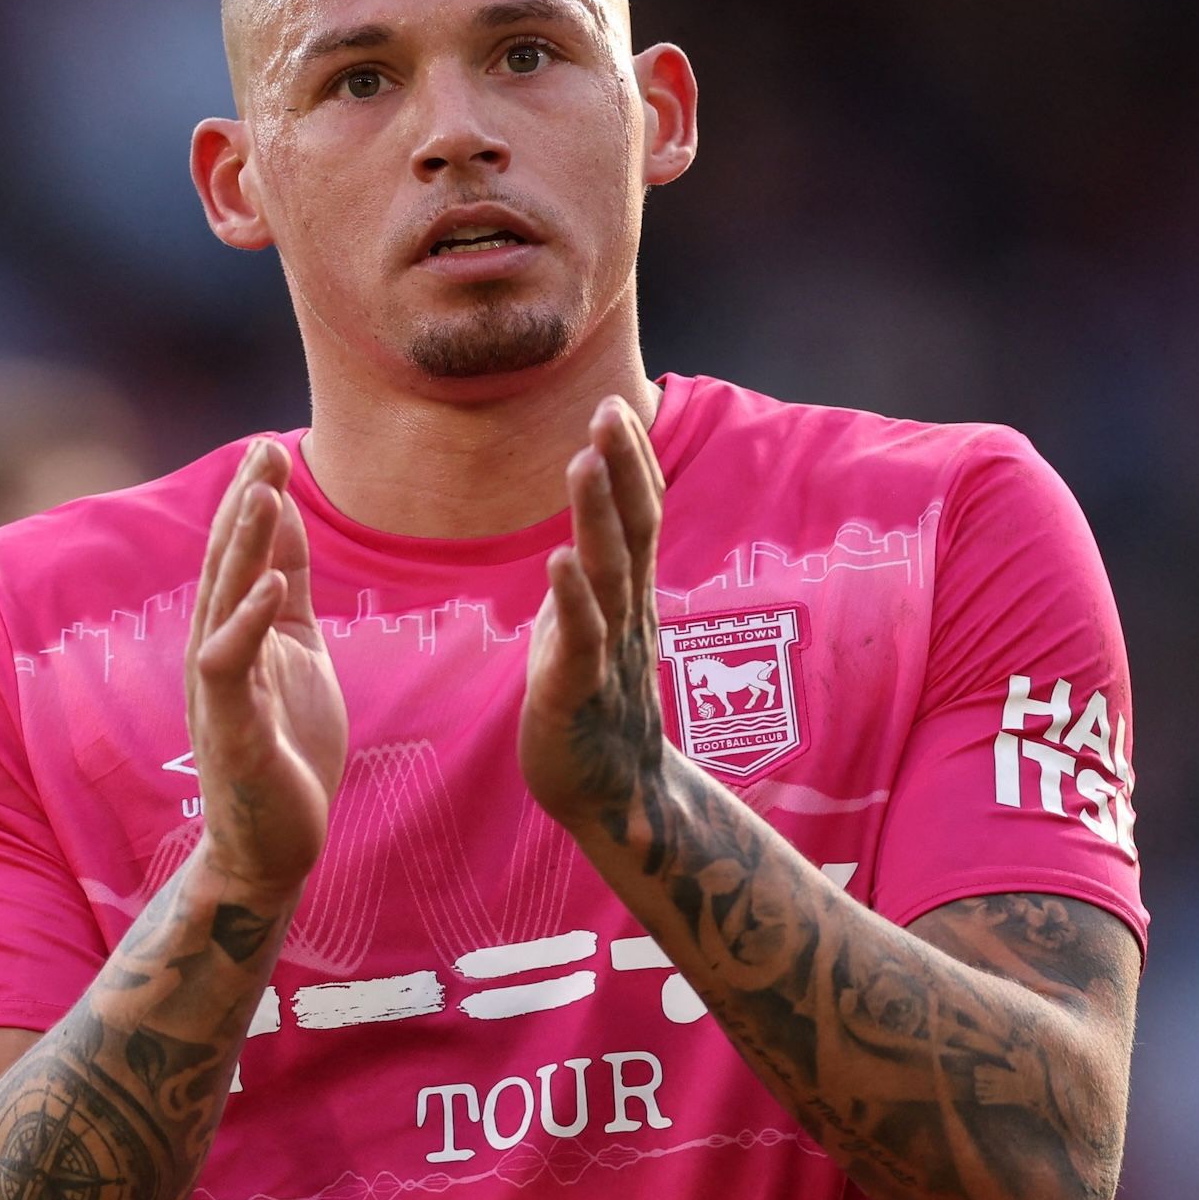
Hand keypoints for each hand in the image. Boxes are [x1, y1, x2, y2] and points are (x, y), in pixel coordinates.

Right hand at [185, 439, 346, 895]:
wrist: (274, 847)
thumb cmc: (285, 751)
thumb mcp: (298, 654)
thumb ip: (289, 595)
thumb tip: (287, 528)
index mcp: (236, 633)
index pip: (240, 554)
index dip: (254, 499)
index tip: (273, 445)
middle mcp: (215, 652)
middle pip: (227, 566)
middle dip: (246, 505)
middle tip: (266, 447)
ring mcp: (218, 690)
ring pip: (224, 604)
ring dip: (243, 548)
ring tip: (264, 493)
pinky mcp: (231, 727)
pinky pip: (231, 665)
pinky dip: (249, 622)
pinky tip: (273, 584)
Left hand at [519, 396, 670, 834]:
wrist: (612, 797)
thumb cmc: (595, 707)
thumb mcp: (595, 627)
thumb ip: (597, 579)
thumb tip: (587, 531)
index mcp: (627, 597)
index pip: (639, 516)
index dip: (632, 461)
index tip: (619, 402)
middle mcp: (626, 614)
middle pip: (633, 529)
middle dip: (623, 466)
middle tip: (611, 405)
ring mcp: (606, 651)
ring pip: (607, 572)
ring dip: (598, 515)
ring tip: (585, 460)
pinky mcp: (576, 691)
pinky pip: (580, 640)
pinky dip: (572, 599)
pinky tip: (560, 561)